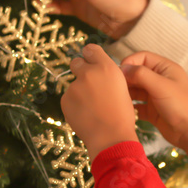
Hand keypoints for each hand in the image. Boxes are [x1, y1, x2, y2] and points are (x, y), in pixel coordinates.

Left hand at [61, 44, 137, 160]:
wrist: (111, 137)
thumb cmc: (122, 115)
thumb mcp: (122, 89)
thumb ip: (107, 76)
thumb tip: (97, 72)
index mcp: (107, 68)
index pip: (91, 49)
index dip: (90, 55)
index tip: (90, 61)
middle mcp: (89, 73)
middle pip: (76, 62)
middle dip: (80, 70)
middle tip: (89, 85)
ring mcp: (74, 86)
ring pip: (74, 84)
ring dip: (80, 92)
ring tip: (93, 109)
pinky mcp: (65, 99)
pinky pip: (69, 98)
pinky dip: (75, 105)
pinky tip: (86, 115)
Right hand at [120, 52, 187, 172]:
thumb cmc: (181, 106)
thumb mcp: (161, 85)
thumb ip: (141, 74)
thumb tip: (122, 68)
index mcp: (166, 69)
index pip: (143, 57)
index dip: (130, 62)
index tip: (119, 73)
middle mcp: (160, 80)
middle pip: (137, 73)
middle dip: (125, 78)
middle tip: (115, 87)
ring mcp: (155, 95)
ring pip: (135, 89)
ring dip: (126, 92)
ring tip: (116, 98)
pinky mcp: (152, 111)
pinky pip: (136, 104)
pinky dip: (129, 106)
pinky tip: (123, 109)